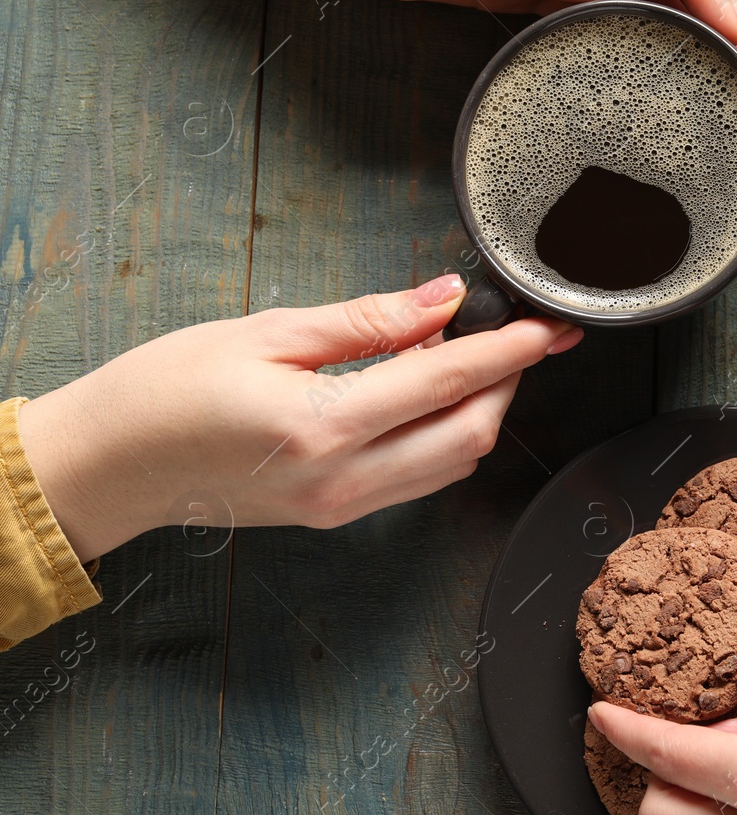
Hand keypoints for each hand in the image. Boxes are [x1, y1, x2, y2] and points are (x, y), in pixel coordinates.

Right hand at [18, 275, 580, 560]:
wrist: (111, 465)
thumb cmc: (167, 390)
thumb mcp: (267, 332)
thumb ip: (367, 320)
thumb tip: (442, 299)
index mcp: (323, 428)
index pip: (447, 383)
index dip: (509, 349)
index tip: (547, 325)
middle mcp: (342, 481)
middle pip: (470, 434)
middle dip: (508, 382)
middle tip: (519, 334)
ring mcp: (342, 508)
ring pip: (453, 464)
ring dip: (481, 410)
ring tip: (472, 354)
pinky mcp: (336, 515)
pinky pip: (420, 480)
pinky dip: (445, 435)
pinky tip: (431, 394)